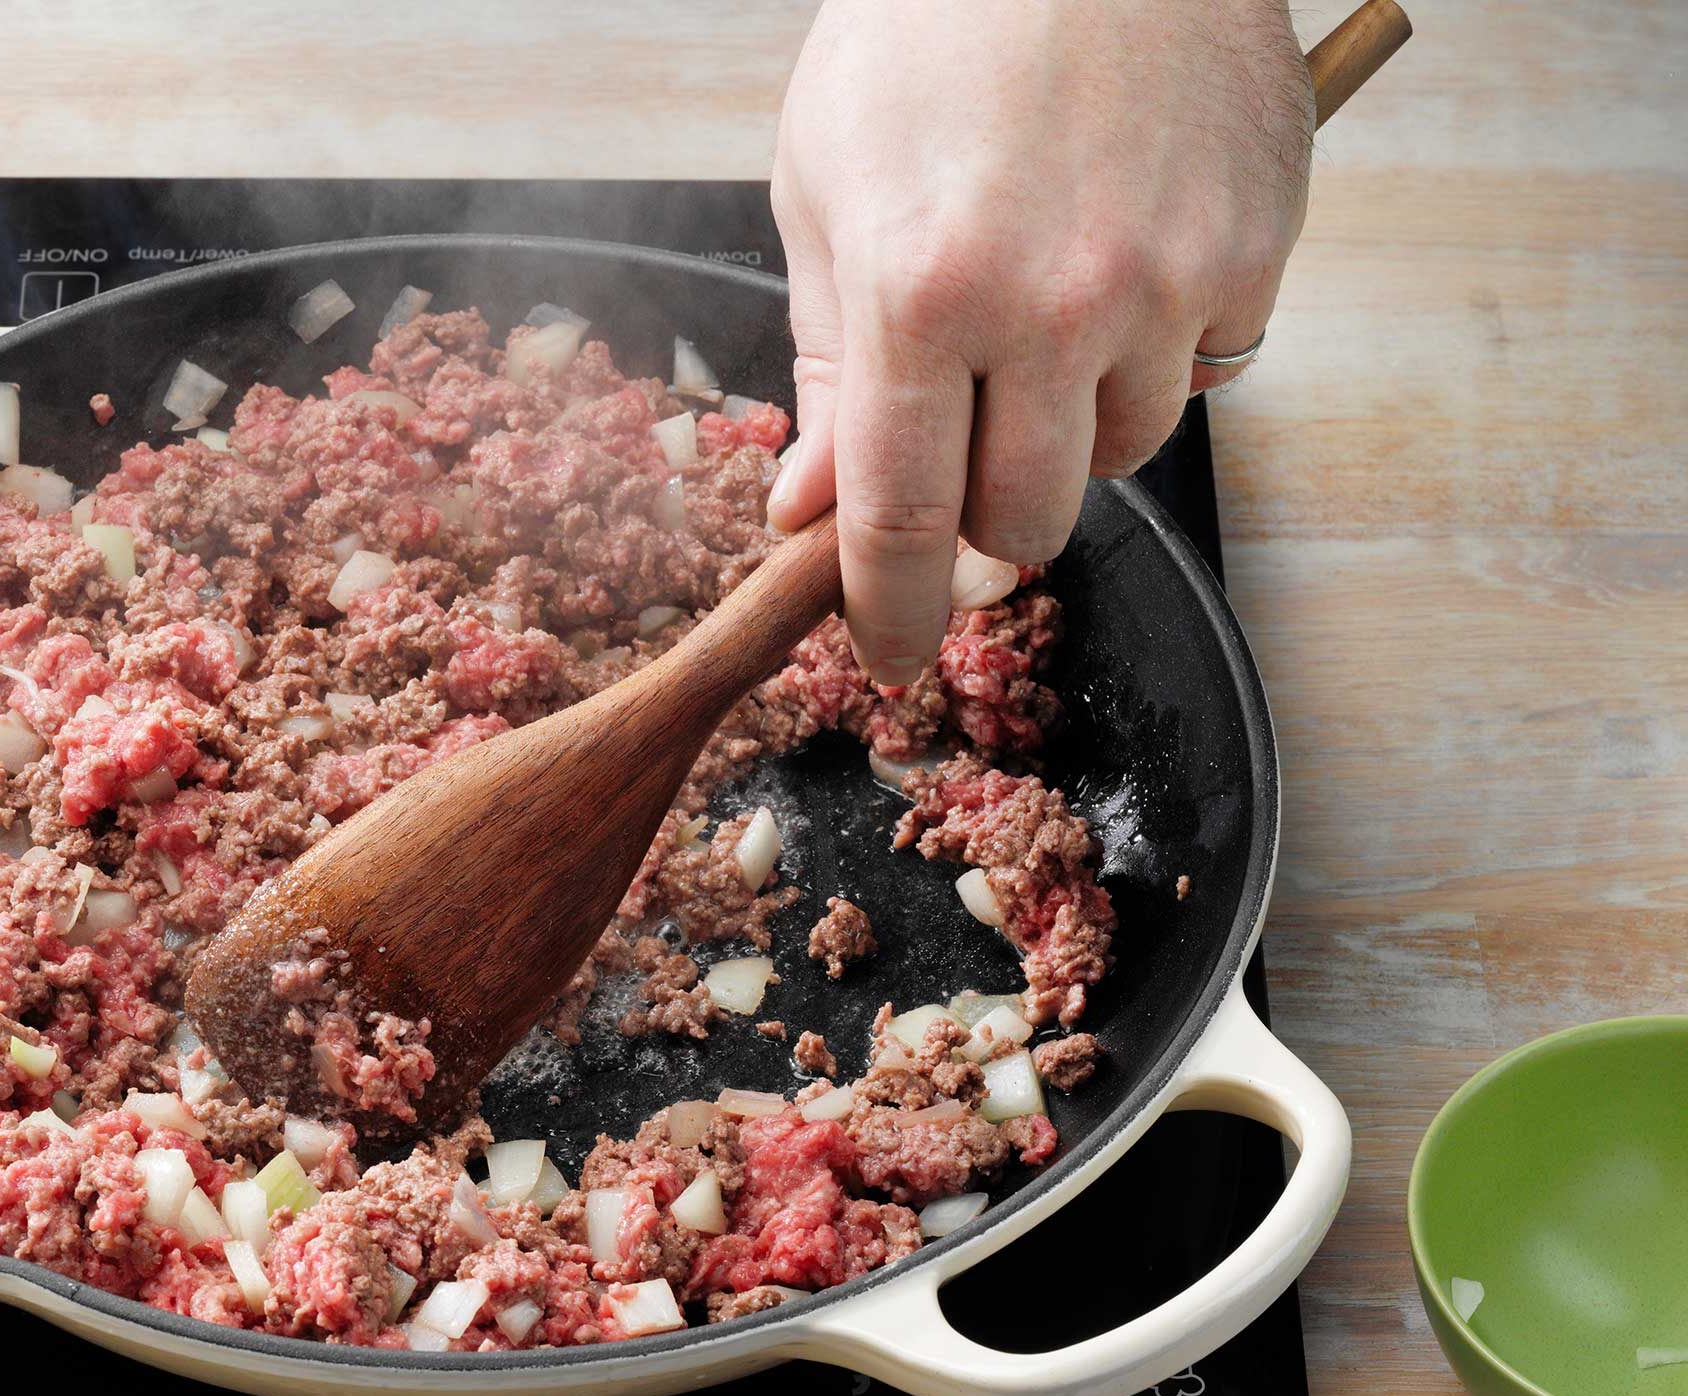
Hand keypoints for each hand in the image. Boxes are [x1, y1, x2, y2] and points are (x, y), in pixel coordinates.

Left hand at [767, 0, 1312, 679]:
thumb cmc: (931, 28)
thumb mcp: (825, 187)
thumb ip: (827, 361)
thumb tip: (813, 508)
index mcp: (923, 291)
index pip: (903, 521)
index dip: (887, 612)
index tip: (883, 655)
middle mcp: (1055, 303)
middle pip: (1025, 522)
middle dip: (979, 523)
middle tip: (962, 461)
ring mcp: (1171, 281)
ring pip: (1122, 459)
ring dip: (1072, 433)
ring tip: (1042, 322)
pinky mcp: (1258, 250)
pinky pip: (1209, 374)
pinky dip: (1160, 355)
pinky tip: (1122, 267)